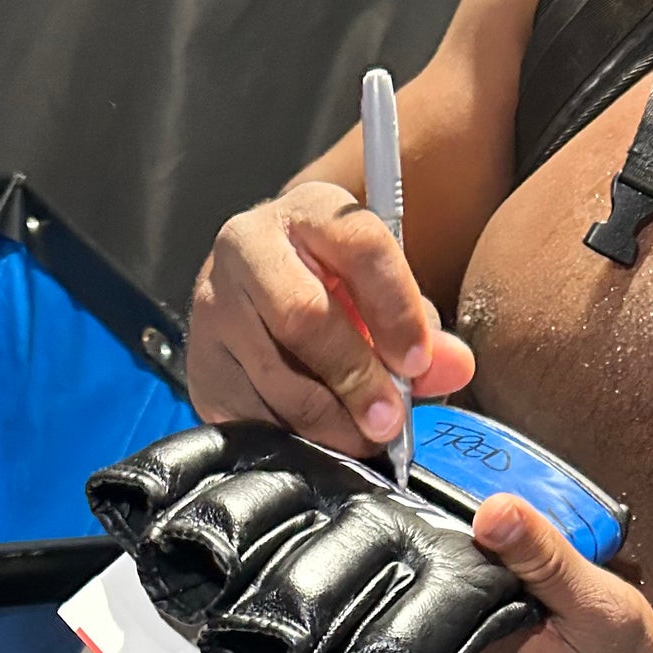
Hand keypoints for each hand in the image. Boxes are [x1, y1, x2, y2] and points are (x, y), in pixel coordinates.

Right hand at [185, 180, 474, 455]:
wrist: (258, 299)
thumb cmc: (334, 294)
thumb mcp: (381, 297)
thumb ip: (421, 331)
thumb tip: (453, 368)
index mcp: (310, 212)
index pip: (361, 248)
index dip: (395, 309)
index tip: (419, 362)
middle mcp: (249, 246)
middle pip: (303, 315)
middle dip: (355, 377)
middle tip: (388, 421)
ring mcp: (213, 304)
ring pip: (273, 372)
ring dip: (327, 420)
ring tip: (361, 439)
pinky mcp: (199, 361)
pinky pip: (248, 411)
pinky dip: (291, 436)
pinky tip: (319, 440)